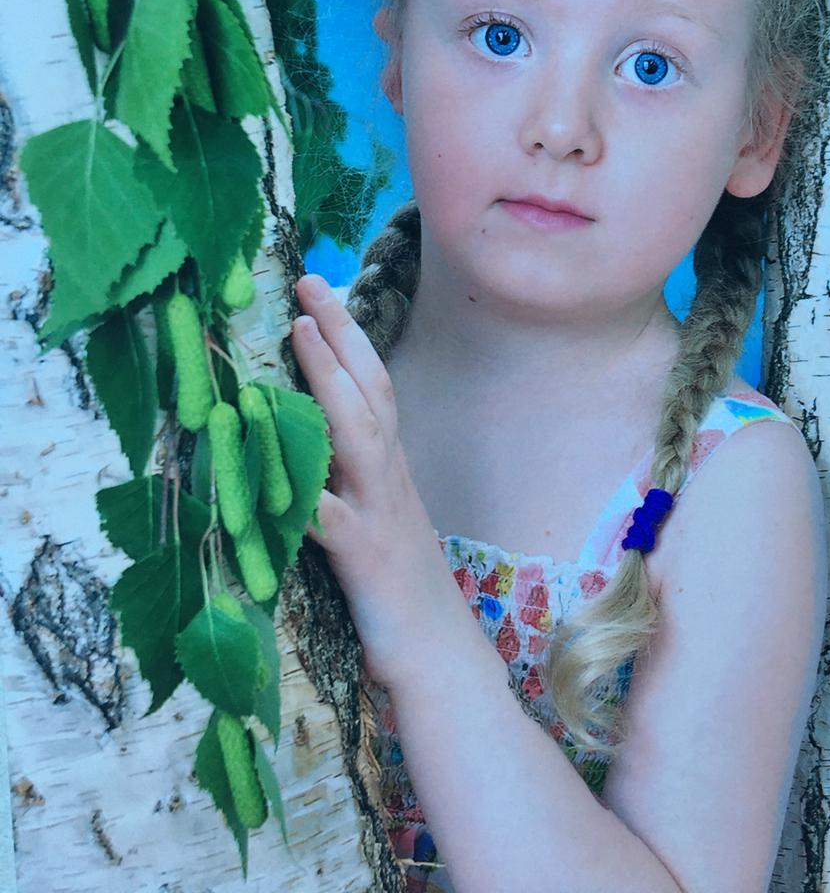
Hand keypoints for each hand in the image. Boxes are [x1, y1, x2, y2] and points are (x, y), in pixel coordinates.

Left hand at [291, 274, 466, 690]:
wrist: (442, 659)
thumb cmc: (403, 591)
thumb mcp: (379, 520)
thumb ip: (352, 480)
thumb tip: (313, 443)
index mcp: (390, 468)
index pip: (373, 387)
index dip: (348, 338)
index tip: (320, 293)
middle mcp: (389, 478)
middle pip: (369, 390)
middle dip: (339, 333)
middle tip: (309, 281)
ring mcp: (379, 512)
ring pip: (357, 433)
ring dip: (328, 380)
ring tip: (299, 333)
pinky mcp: (363, 556)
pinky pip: (328, 515)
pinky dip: (304, 484)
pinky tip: (275, 455)